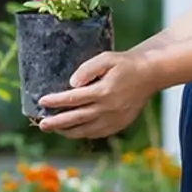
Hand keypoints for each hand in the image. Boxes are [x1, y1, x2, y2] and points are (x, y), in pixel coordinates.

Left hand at [36, 50, 153, 139]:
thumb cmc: (126, 64)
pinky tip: (74, 130)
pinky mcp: (120, 124)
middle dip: (56, 122)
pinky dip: (83, 133)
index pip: (73, 98)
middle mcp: (108, 108)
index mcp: (103, 91)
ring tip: (54, 129)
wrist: (150, 74)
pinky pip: (97, 133)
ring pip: (85, 130)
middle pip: (75, 118)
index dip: (55, 101)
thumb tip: (71, 84)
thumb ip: (87, 69)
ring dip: (68, 131)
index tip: (42, 101)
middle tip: (42, 124)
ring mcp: (114, 119)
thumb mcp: (106, 58)